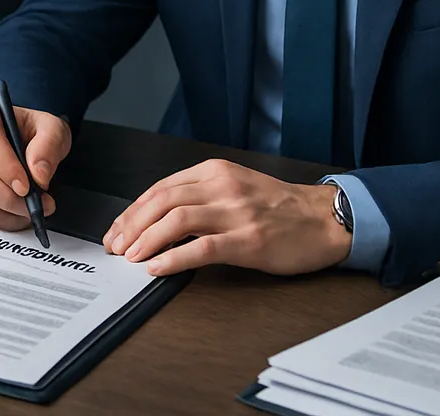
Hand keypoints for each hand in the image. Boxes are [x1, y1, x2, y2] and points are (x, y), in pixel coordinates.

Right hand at [0, 97, 70, 230]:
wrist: (26, 142)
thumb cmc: (33, 131)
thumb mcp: (52, 128)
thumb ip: (49, 145)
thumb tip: (38, 174)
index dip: (6, 166)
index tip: (27, 185)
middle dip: (9, 197)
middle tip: (34, 203)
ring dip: (7, 210)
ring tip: (32, 208)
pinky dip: (0, 218)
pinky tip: (18, 213)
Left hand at [102, 159, 350, 276]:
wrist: (324, 219)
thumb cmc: (280, 207)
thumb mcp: (236, 186)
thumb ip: (201, 195)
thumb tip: (157, 218)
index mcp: (215, 171)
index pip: (160, 188)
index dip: (132, 211)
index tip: (117, 230)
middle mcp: (222, 187)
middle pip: (161, 201)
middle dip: (131, 226)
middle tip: (115, 246)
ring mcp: (236, 213)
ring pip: (176, 220)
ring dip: (146, 240)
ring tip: (130, 257)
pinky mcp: (249, 240)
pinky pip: (202, 248)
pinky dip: (173, 258)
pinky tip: (157, 268)